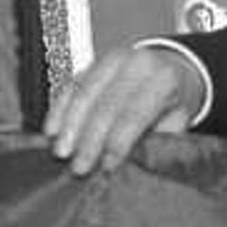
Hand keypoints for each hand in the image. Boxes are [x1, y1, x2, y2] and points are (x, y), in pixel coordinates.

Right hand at [44, 42, 208, 177]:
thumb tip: (128, 167)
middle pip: (106, 104)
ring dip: (69, 125)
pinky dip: (59, 109)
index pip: (135, 114)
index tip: (106, 166)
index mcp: (164, 80)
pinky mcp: (94, 61)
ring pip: (84, 92)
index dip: (118, 143)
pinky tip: (51, 130)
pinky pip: (71, 84)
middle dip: (89, 139)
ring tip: (60, 151)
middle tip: (79, 166)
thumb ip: (154, 142)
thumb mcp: (175, 124)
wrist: (171, 70)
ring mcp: (113, 59)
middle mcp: (138, 63)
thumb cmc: (172, 104)